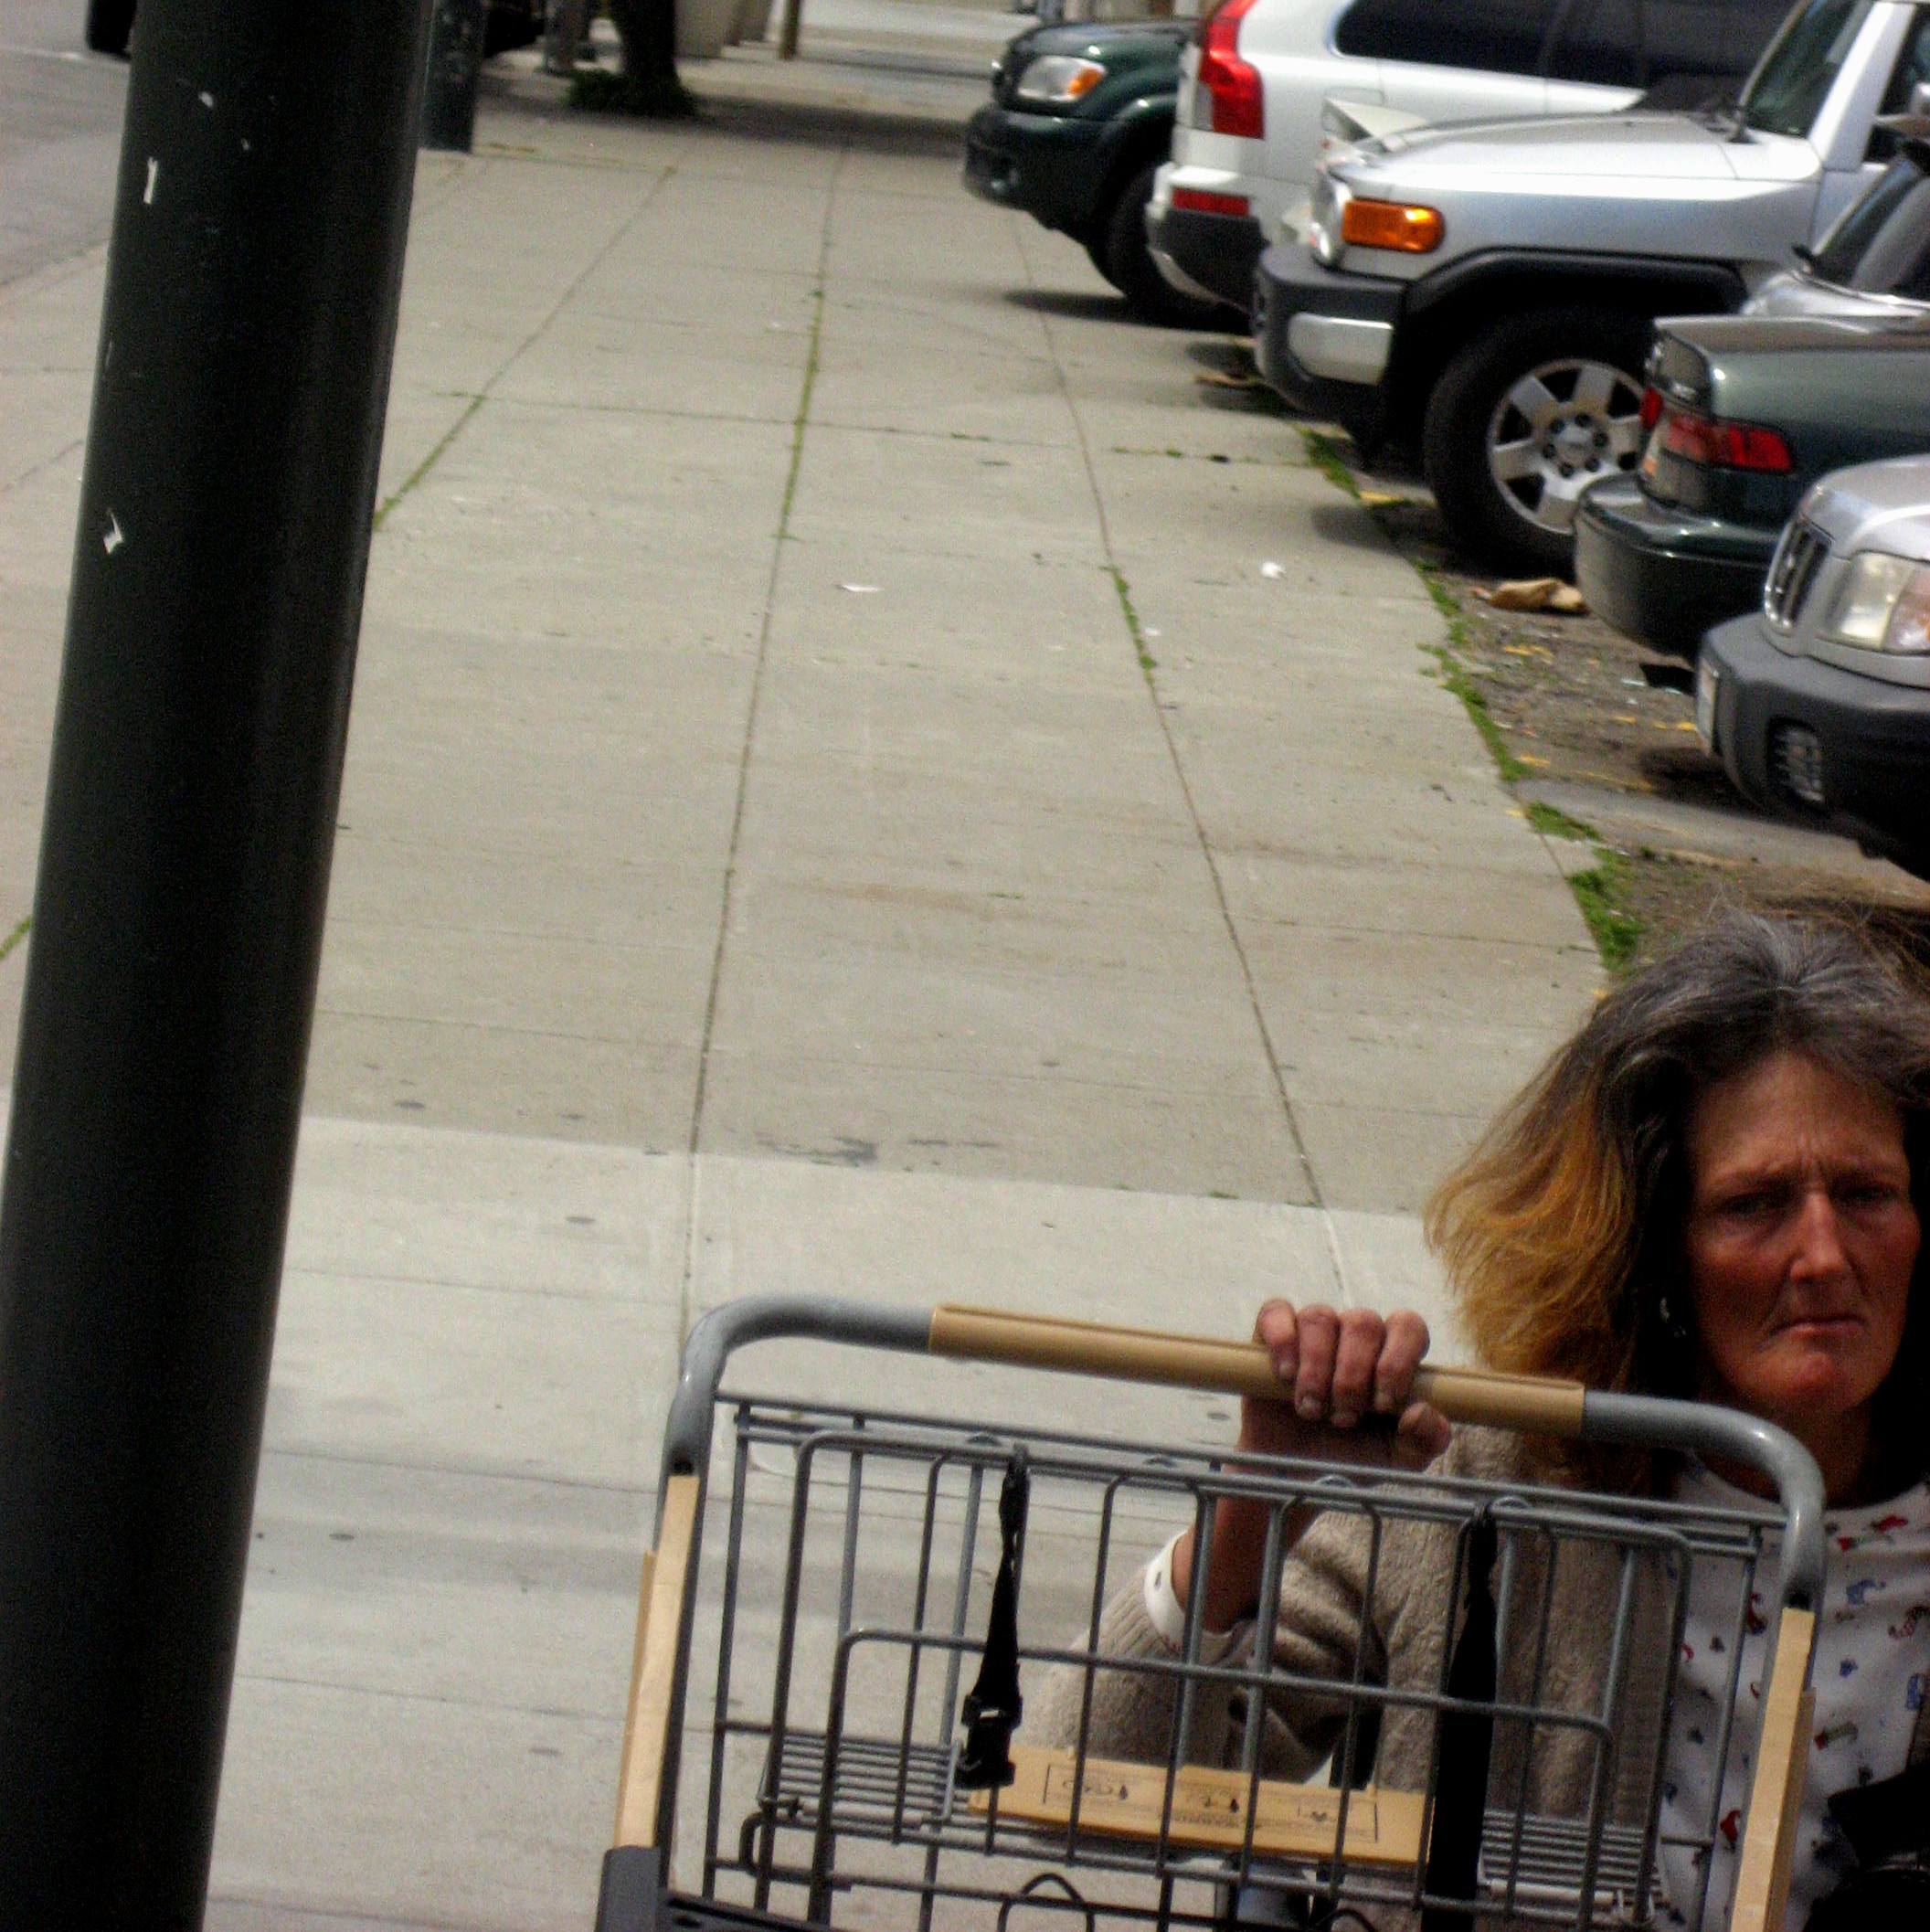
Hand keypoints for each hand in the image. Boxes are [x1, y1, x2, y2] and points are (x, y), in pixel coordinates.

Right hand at [1237, 1299, 1449, 1467]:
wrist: (1291, 1475)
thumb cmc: (1348, 1459)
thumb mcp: (1396, 1461)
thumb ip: (1426, 1440)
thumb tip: (1422, 1410)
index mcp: (1390, 1356)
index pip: (1408, 1326)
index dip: (1398, 1359)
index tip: (1384, 1404)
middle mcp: (1353, 1336)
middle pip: (1363, 1322)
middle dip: (1353, 1375)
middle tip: (1343, 1418)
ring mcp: (1312, 1332)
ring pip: (1321, 1318)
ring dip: (1317, 1368)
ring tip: (1312, 1409)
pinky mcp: (1270, 1335)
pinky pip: (1276, 1312)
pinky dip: (1282, 1340)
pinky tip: (1285, 1375)